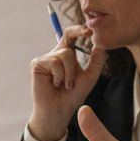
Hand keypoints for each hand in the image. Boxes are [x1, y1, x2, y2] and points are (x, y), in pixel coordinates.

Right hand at [27, 26, 107, 140]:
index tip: (90, 29)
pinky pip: (55, 62)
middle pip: (68, 38)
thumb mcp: (89, 77)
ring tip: (65, 85)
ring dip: (70, 73)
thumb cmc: (72, 96)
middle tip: (85, 40)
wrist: (59, 111)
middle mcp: (55, 54)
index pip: (72, 35)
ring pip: (65, 54)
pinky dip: (60, 76)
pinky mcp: (37, 64)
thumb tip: (102, 44)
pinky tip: (56, 85)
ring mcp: (45, 58)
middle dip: (77, 40)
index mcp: (66, 54)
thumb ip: (97, 61)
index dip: (80, 29)